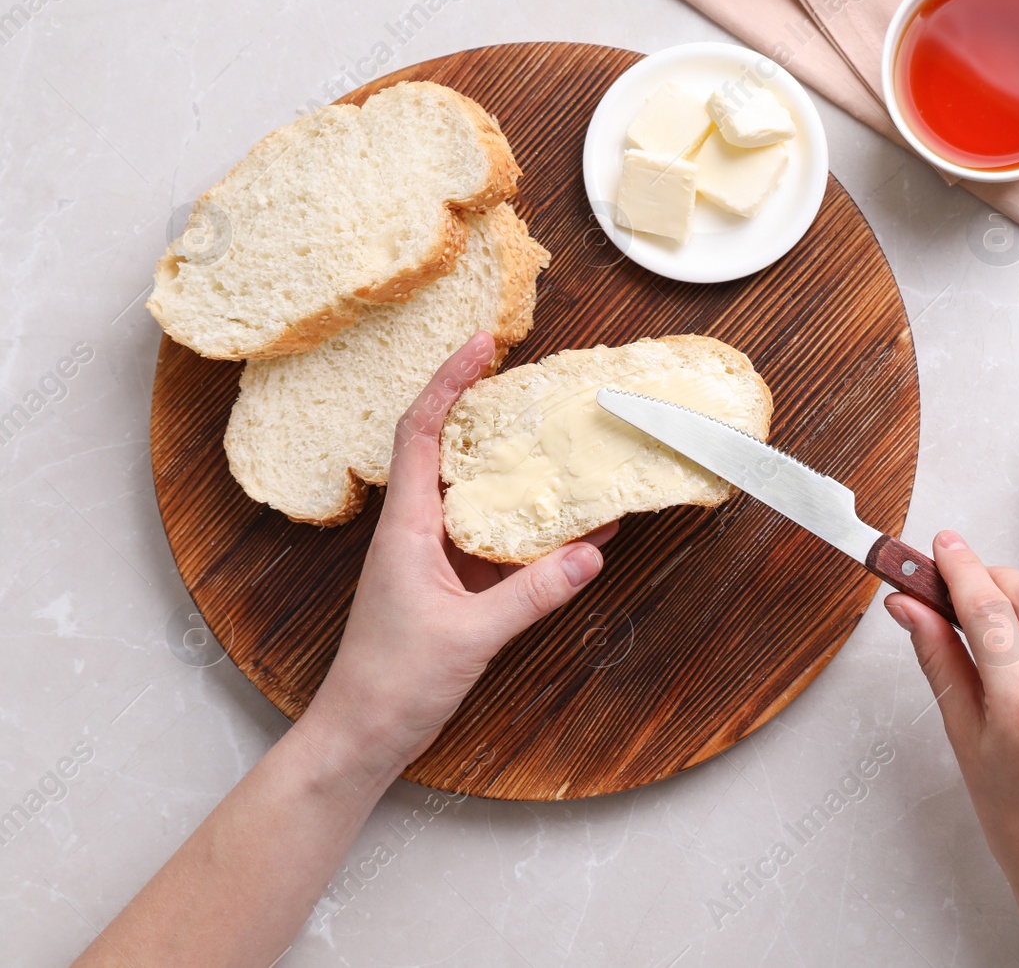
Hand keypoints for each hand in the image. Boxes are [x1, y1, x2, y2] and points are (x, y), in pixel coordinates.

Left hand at [302, 332, 615, 784]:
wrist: (362, 736)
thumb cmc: (393, 684)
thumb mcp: (471, 635)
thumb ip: (533, 593)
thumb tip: (591, 552)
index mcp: (405, 528)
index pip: (419, 433)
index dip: (449, 382)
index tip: (483, 345)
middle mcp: (416, 532)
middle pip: (449, 450)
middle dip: (488, 410)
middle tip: (536, 383)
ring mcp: (433, 558)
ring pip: (476, 495)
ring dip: (515, 469)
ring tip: (563, 442)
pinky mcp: (451, 586)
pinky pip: (494, 539)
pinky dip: (530, 527)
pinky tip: (573, 527)